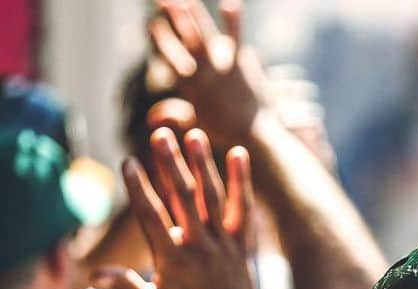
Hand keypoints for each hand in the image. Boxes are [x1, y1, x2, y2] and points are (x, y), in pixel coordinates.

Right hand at [92, 127, 257, 288]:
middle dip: (170, 164)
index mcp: (172, 262)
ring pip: (213, 198)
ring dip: (203, 164)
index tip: (129, 162)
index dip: (140, 188)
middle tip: (161, 134)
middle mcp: (200, 249)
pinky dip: (242, 183)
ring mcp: (225, 246)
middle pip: (183, 198)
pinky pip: (245, 210)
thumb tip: (93, 275)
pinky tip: (239, 154)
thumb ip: (124, 287)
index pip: (152, 217)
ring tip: (194, 134)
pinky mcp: (244, 247)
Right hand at [149, 0, 266, 144]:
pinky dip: (233, 21)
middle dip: (172, 18)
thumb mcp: (196, 123)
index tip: (151, 23)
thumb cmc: (227, 133)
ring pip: (203, 34)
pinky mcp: (240, 64)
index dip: (159, 38)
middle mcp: (202, 73)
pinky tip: (231, 4)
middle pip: (183, 39)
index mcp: (189, 85)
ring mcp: (220, 66)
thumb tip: (151, 119)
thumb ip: (175, 115)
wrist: (256, 136)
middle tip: (161, 0)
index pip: (169, 56)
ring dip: (193, 15)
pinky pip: (236, 38)